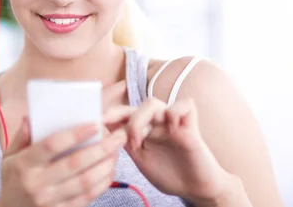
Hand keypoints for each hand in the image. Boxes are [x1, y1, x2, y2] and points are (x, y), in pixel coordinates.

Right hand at [0, 111, 127, 206]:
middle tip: (118, 137)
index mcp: (24, 164)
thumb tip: (31, 117)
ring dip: (105, 165)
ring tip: (117, 152)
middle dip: (100, 148)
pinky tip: (110, 170)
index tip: (95, 124)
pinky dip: (101, 184)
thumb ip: (21, 137)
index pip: (52, 145)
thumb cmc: (13, 179)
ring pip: (85, 182)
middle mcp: (37, 183)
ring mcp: (49, 201)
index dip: (75, 134)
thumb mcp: (8, 157)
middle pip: (74, 163)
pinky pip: (86, 197)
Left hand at [104, 97, 233, 203]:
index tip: (97, 122)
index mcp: (143, 128)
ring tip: (138, 140)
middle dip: (121, 115)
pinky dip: (175, 112)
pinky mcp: (191, 126)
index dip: (110, 113)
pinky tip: (170, 128)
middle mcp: (156, 122)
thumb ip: (125, 143)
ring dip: (141, 118)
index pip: (124, 112)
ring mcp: (173, 123)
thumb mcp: (140, 159)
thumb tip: (103, 130)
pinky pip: (185, 105)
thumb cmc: (170, 174)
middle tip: (117, 134)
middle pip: (135, 105)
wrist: (195, 188)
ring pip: (153, 102)